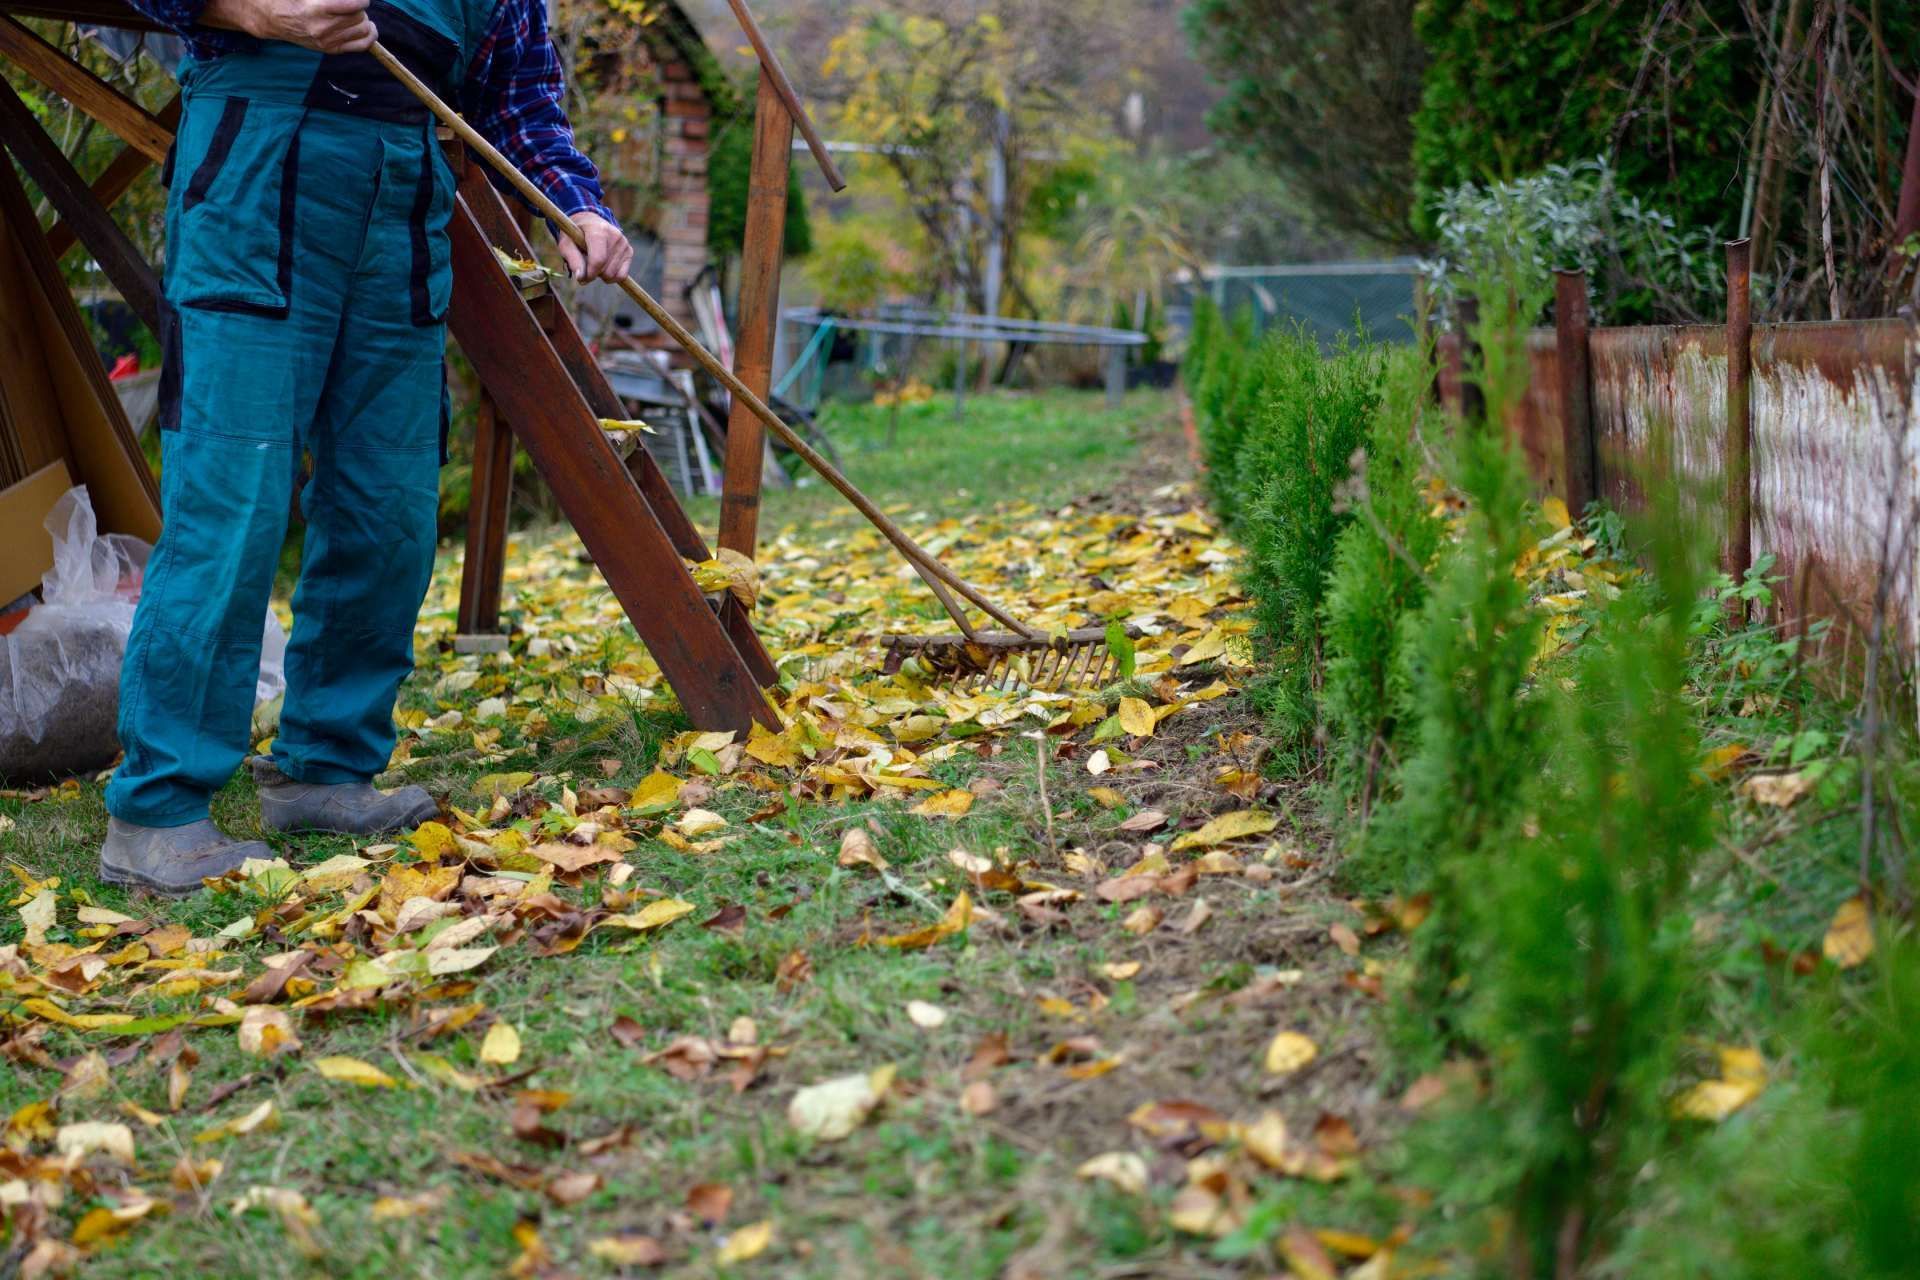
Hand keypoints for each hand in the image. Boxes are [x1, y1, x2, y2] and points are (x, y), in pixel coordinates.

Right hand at [203, 0, 376, 52]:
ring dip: (363, 20)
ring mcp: (327, 41)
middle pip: (359, 17)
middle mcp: (323, 28)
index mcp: (317, 9)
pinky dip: (369, 36)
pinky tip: (367, 27)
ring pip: (363, 30)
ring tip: (356, 14)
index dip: (362, 0)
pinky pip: (361, 45)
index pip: (353, 4)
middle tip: (353, 4)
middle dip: (360, 8)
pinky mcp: (330, 49)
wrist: (272, 17)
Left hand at [558, 212, 632, 283]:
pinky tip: (604, 268)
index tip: (582, 279)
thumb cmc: (575, 235)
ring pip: (614, 275)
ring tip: (595, 264)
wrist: (589, 222)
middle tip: (586, 266)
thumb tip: (581, 277)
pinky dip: (612, 276)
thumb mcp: (566, 244)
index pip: (598, 260)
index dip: (590, 274)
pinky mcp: (629, 251)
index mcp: (598, 230)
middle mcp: (615, 235)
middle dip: (595, 274)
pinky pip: (622, 275)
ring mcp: (624, 243)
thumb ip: (572, 259)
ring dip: (602, 275)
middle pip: (606, 270)